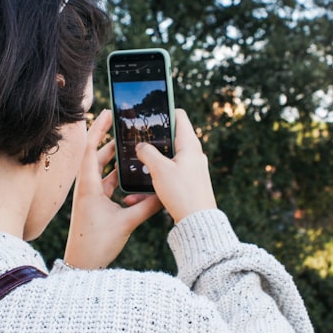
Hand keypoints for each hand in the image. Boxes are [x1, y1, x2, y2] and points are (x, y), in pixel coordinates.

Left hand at [64, 109, 162, 268]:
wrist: (81, 266)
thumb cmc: (96, 244)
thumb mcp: (126, 223)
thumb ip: (147, 206)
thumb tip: (165, 193)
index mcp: (88, 187)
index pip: (90, 150)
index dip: (98, 129)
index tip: (107, 112)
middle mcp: (86, 188)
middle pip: (96, 155)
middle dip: (109, 139)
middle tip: (123, 125)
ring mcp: (90, 196)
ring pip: (102, 170)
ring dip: (115, 158)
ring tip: (130, 145)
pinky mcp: (94, 205)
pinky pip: (106, 183)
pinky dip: (117, 176)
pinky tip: (132, 174)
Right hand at [136, 108, 216, 223]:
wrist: (197, 222)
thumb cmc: (182, 192)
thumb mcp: (160, 169)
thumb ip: (148, 153)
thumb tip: (141, 146)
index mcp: (190, 144)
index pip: (179, 116)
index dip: (164, 110)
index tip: (149, 112)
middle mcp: (193, 154)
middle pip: (171, 138)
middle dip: (153, 140)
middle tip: (136, 140)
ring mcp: (192, 169)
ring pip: (168, 160)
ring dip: (151, 164)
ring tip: (134, 168)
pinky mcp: (188, 183)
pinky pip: (169, 176)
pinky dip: (155, 180)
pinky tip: (138, 194)